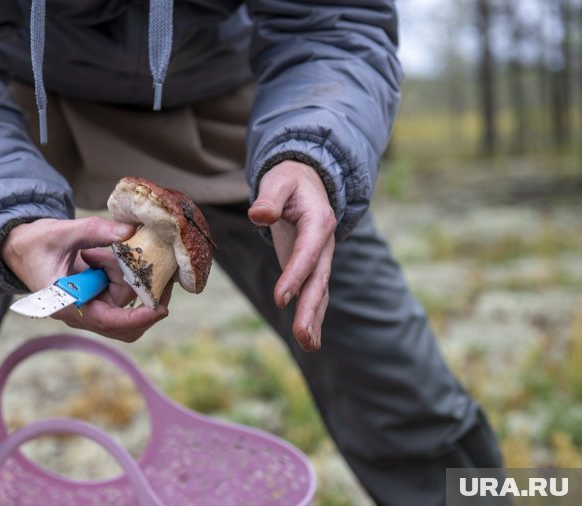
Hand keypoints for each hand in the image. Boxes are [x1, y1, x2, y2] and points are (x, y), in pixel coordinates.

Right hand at [0, 217, 170, 341]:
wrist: (21, 248)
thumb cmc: (36, 243)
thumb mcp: (62, 231)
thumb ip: (95, 230)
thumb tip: (130, 231)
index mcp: (66, 304)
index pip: (107, 320)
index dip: (136, 318)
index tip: (160, 308)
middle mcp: (79, 312)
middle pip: (123, 318)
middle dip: (142, 295)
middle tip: (152, 268)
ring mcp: (89, 307)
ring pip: (124, 301)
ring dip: (123, 274)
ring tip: (99, 251)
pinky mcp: (96, 298)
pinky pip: (119, 291)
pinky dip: (121, 273)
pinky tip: (104, 255)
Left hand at [248, 161, 335, 351]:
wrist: (306, 182)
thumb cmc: (288, 182)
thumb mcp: (278, 182)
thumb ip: (269, 198)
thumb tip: (258, 215)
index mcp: (318, 222)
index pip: (308, 253)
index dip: (295, 275)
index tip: (280, 298)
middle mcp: (324, 244)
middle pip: (318, 279)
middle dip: (309, 308)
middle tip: (301, 336)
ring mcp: (320, 259)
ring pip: (318, 291)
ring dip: (313, 319)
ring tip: (308, 345)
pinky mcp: (310, 269)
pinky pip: (313, 294)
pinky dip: (311, 316)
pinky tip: (308, 340)